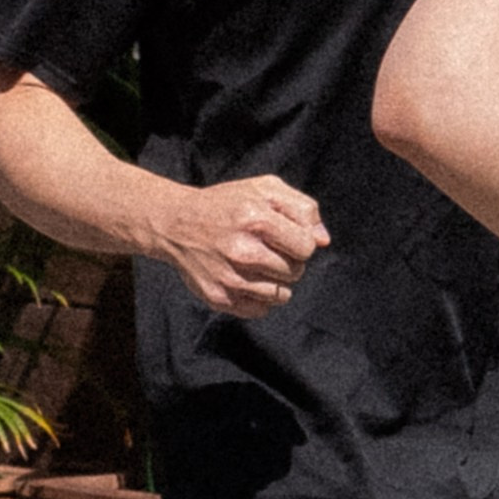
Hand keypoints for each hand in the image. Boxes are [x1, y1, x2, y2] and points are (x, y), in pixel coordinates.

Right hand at [150, 173, 327, 316]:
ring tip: (258, 264)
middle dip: (288, 261)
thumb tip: (323, 241)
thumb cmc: (226, 204)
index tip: (285, 236)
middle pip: (296, 272)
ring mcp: (229, 278)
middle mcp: (242, 251)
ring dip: (276, 281)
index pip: (306, 247)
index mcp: (255, 219)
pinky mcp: (219, 297)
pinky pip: (261, 310)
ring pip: (281, 295)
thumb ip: (302, 208)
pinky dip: (259, 298)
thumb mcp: (264, 188)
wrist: (175, 224)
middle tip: (268, 249)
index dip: (301, 241)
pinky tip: (246, 279)